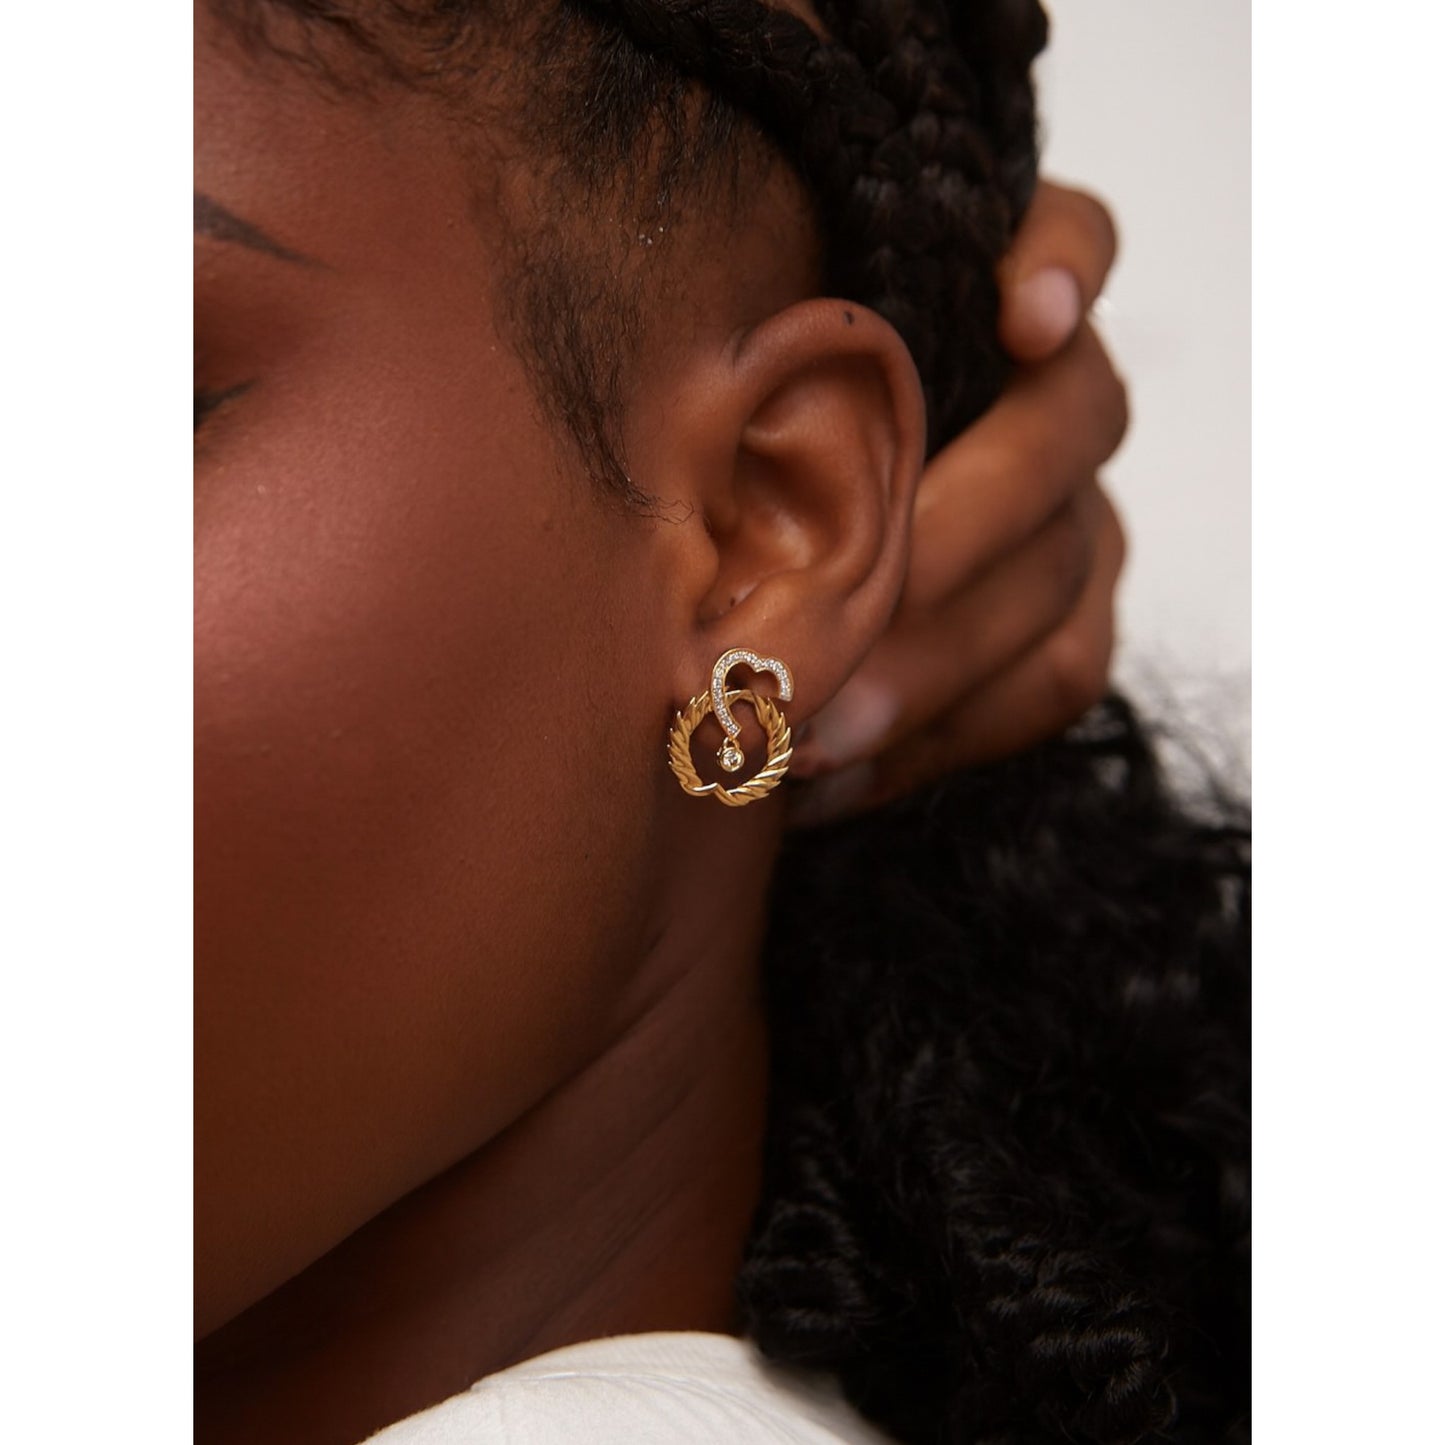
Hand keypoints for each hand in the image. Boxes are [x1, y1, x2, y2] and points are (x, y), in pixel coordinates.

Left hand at [788, 182, 1128, 825]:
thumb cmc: (726, 470)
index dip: (1065, 263)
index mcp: (972, 310)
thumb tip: (709, 392)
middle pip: (1067, 424)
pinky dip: (940, 736)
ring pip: (1058, 573)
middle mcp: (1054, 401)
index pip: (1069, 236)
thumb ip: (754, 375)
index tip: (1024, 320)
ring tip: (802, 730)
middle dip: (946, 533)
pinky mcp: (1078, 622)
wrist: (766, 582)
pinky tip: (829, 777)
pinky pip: (1054, 680)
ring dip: (925, 664)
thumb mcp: (728, 404)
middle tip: (828, 617)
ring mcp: (1079, 515)